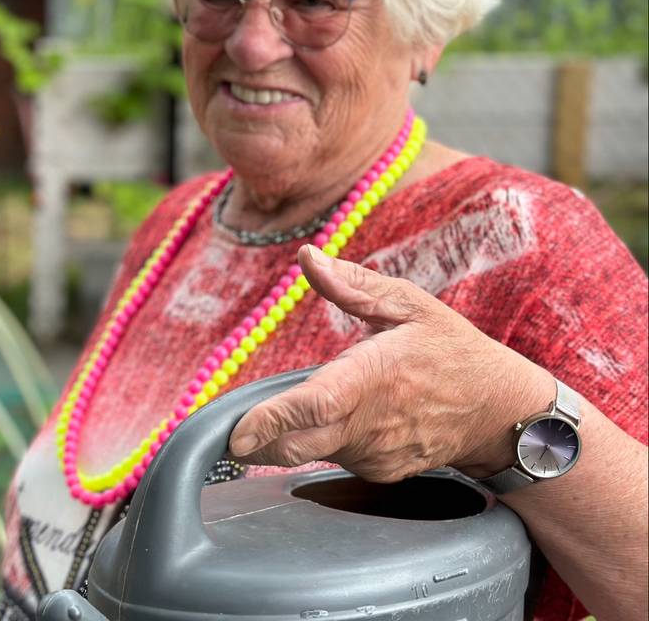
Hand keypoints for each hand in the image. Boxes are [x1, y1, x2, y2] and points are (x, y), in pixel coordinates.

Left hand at [228, 245, 553, 481]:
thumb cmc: (452, 350)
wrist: (501, 411)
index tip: (236, 435)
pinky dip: (320, 442)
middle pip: (297, 444)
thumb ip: (353, 286)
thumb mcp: (409, 304)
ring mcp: (375, 453)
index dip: (272, 421)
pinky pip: (333, 458)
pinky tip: (335, 420)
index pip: (314, 406)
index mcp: (374, 377)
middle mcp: (371, 423)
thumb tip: (308, 257)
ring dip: (289, 435)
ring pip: (311, 452)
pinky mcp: (379, 472)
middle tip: (227, 433)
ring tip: (284, 414)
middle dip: (257, 441)